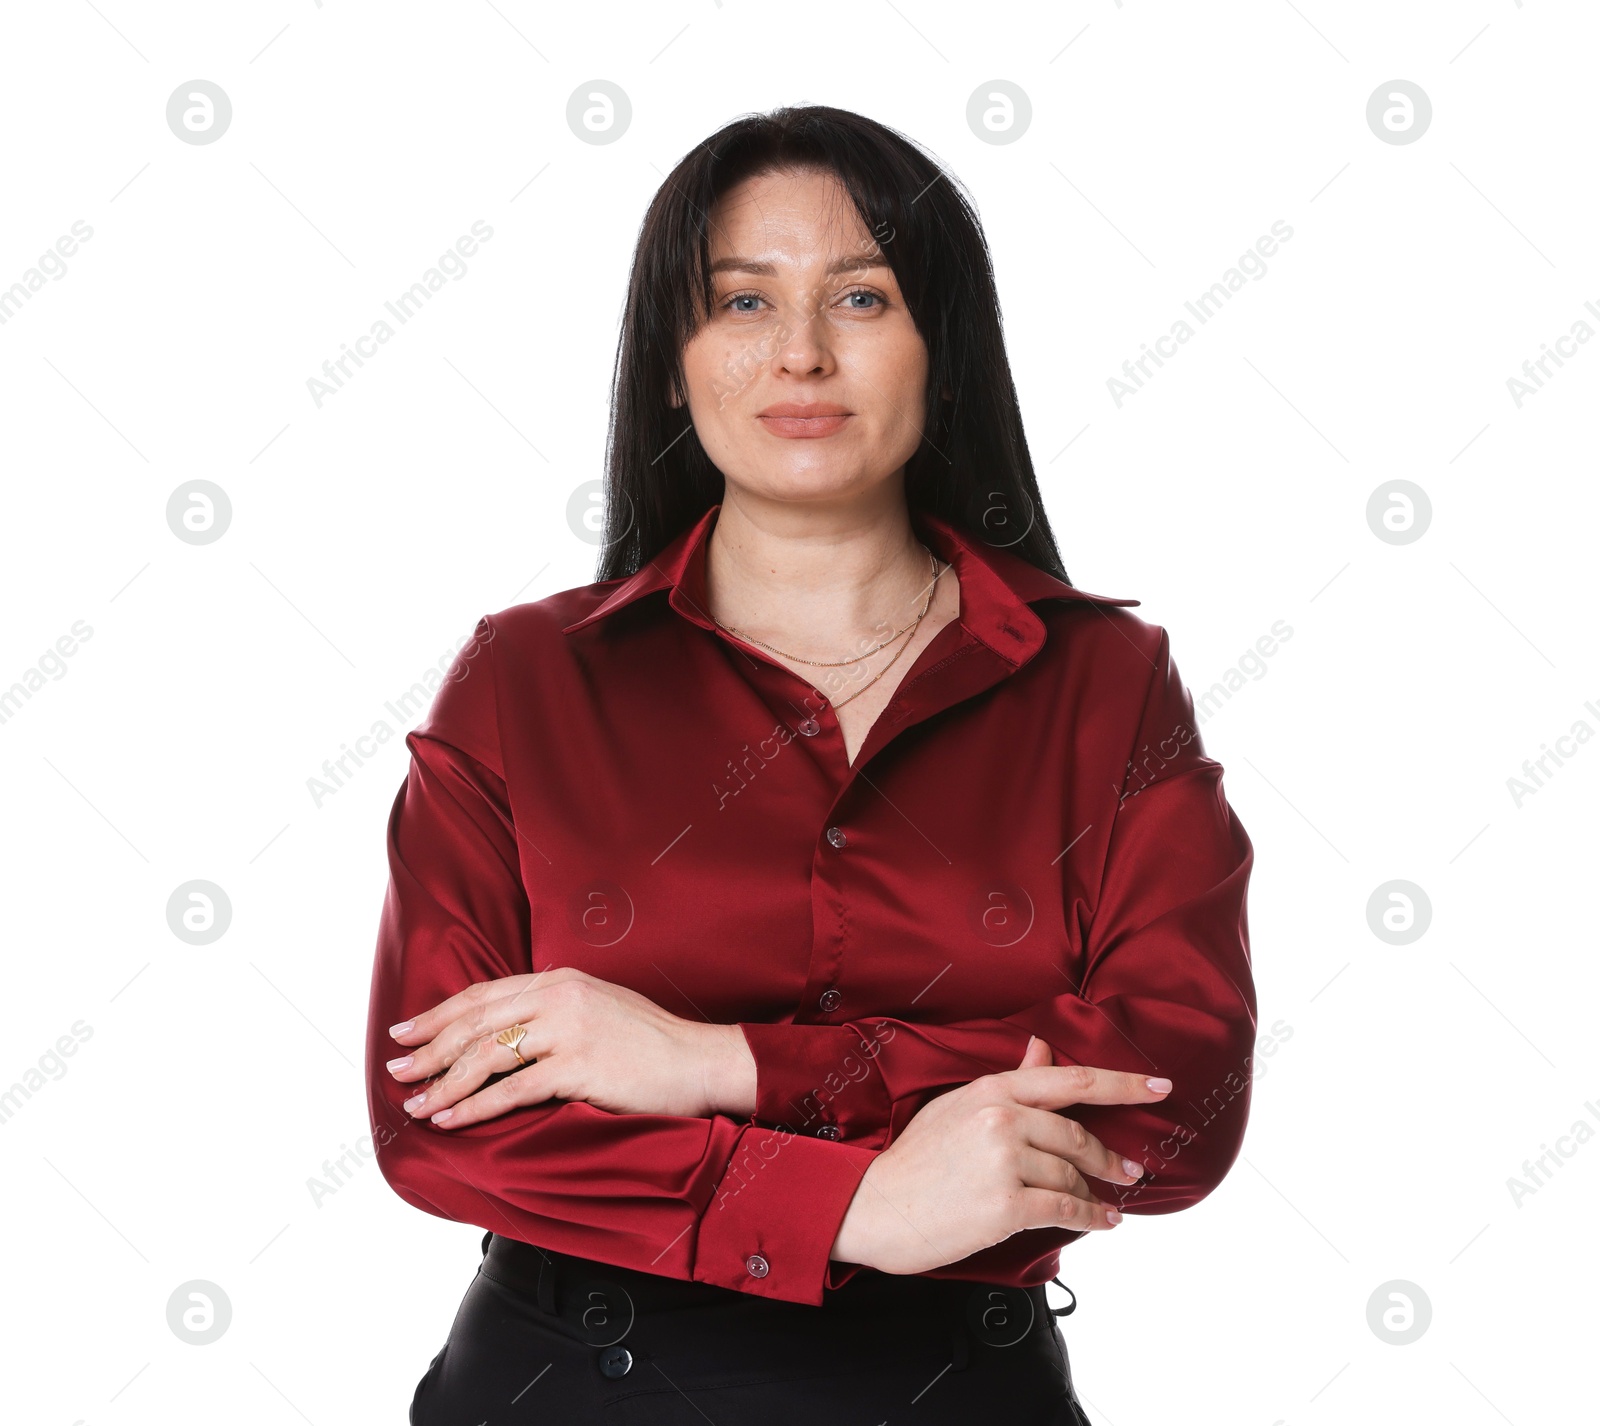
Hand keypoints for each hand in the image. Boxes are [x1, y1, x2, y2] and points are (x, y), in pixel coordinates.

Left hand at [384, 967, 745, 1126]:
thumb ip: (553, 1009)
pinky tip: (452, 1120)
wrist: (698, 1061)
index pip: (483, 995)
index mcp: (560, 978)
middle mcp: (559, 996)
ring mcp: (568, 1029)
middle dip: (429, 1049)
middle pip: (475, 1023)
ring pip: (486, 1056)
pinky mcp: (578, 1066)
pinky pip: (512, 1089)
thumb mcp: (598, 1006)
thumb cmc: (650, 1042)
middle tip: (396, 1071)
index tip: (405, 1032)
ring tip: (417, 1105)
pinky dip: (474, 1107)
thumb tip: (504, 1030)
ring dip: (443, 1084)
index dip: (439, 1014)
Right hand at [829, 1035, 1170, 1274]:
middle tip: (1131, 1170)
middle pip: (1078, 1135)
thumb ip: (1008, 1080)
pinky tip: (1102, 1221)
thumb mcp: (958, 1105)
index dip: (1123, 1083)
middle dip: (1111, 1156)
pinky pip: (1064, 1209)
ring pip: (1072, 1175)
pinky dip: (1091, 1217)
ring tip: (1107, 1204)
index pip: (1071, 1080)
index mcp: (992, 1089)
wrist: (877, 1205)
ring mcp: (1004, 1161)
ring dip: (1095, 1193)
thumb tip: (1043, 1049)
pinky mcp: (1006, 1204)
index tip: (1160, 1087)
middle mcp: (1002, 1118)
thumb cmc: (916, 1159)